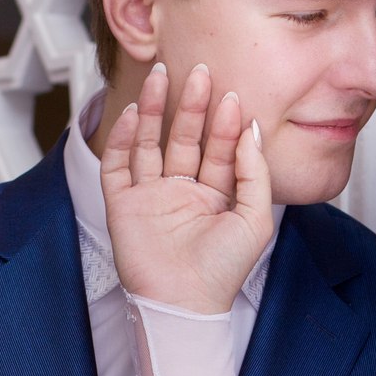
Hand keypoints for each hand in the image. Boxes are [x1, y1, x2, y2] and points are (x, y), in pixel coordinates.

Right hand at [100, 61, 273, 315]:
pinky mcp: (123, 205)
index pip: (219, 150)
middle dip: (191, 106)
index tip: (232, 96)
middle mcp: (182, 191)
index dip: (225, 123)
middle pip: (184, 138)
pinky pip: (120, 165)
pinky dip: (125, 138)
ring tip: (161, 76)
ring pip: (151, 143)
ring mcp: (151, 196)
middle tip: (199, 71)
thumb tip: (252, 130)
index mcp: (215, 196)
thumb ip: (254, 173)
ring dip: (156, 110)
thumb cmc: (222, 272)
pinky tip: (136, 114)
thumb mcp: (256, 220)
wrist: (184, 304)